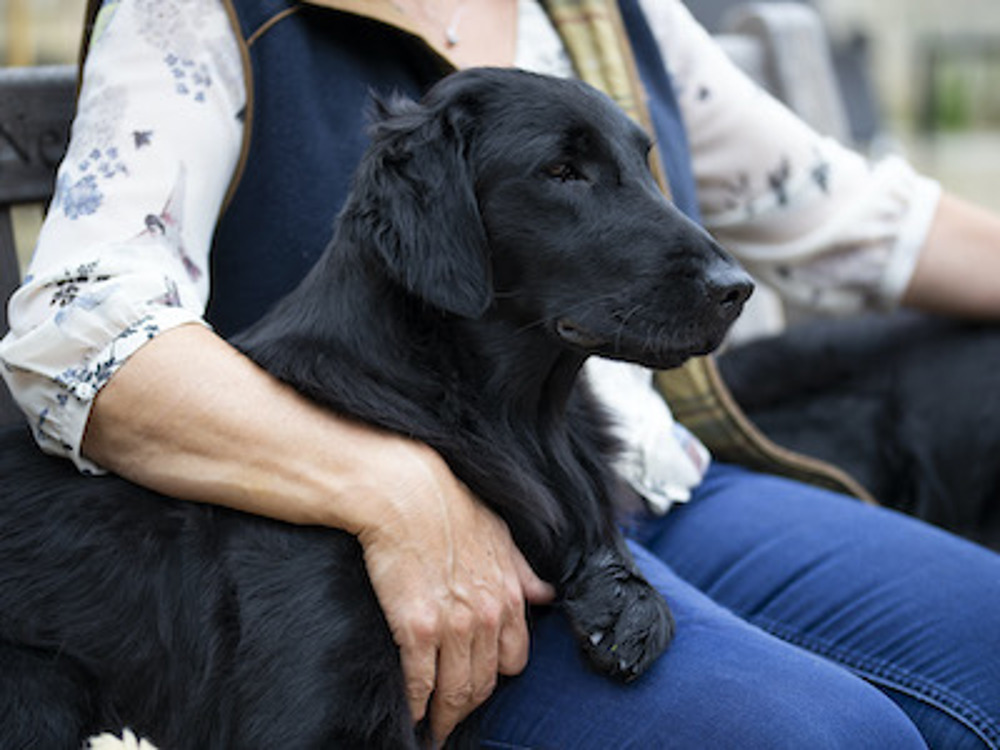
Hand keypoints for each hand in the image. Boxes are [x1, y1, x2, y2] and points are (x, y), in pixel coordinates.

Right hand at [355, 440, 553, 745]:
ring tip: (431, 728)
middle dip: (467, 706)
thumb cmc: (448, 505)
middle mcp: (486, 617)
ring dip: (443, 716)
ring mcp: (452, 627)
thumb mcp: (498, 534)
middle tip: (451, 720)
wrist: (404, 492)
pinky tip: (409, 709)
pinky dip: (415, 703)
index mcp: (508, 596)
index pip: (513, 660)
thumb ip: (521, 570)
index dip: (496, 676)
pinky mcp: (415, 630)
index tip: (479, 685)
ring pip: (455, 691)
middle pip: (483, 683)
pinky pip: (419, 683)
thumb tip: (545, 593)